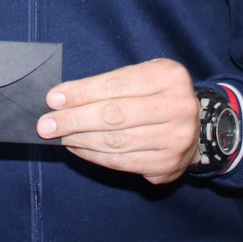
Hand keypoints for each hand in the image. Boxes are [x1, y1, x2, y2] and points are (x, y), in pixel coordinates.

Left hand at [36, 58, 200, 182]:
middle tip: (46, 124)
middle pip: (115, 115)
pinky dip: (94, 156)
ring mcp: (176, 139)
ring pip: (116, 141)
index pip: (116, 85)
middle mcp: (178, 107)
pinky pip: (122, 162)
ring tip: (59, 135)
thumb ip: (107, 84)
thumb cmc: (157, 94)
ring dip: (80, 139)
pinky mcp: (168, 165)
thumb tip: (60, 99)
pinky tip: (77, 147)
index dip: (81, 93)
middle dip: (74, 119)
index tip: (53, 99)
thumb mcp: (142, 76)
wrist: (196, 124)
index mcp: (170, 76)